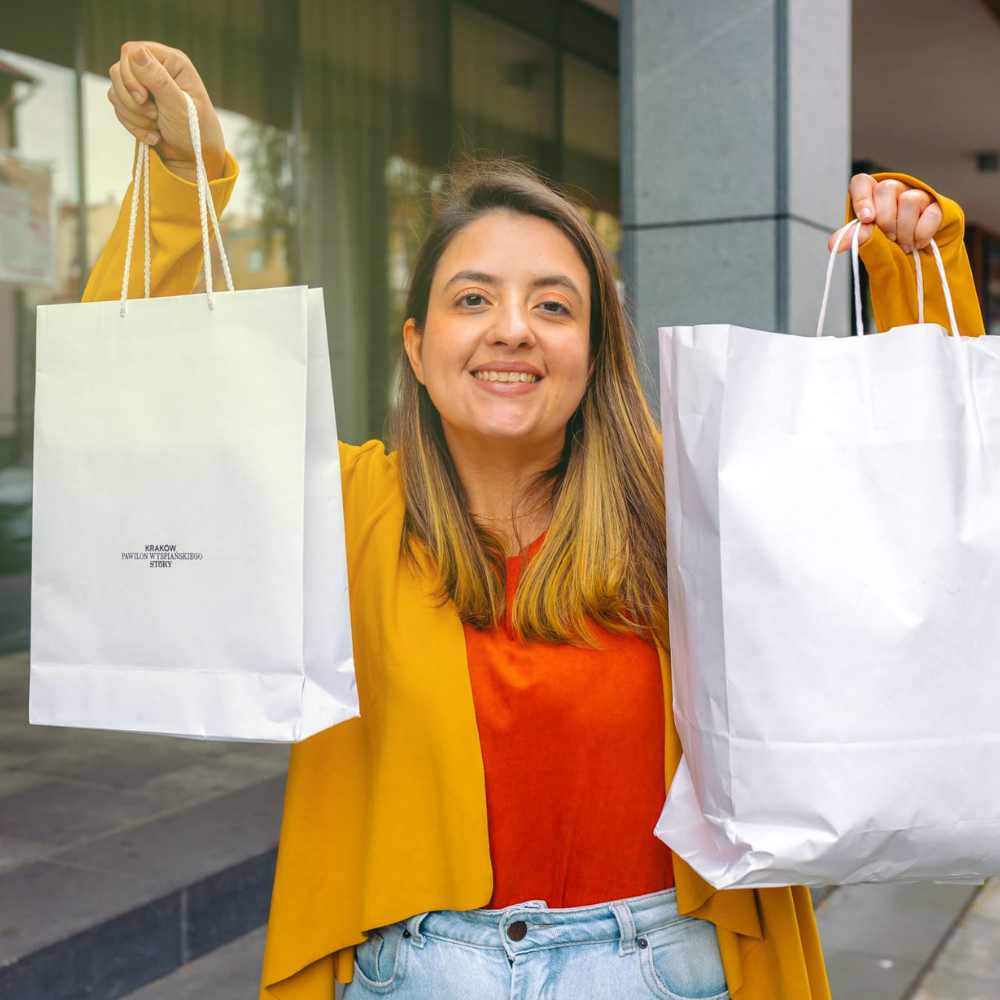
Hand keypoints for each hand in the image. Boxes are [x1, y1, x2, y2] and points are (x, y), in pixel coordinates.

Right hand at [108, 42, 224, 184]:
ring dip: (134, 115)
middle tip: (154, 115)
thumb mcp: (179, 106)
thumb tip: (137, 51)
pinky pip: (117, 107)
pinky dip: (133, 125)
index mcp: (171, 62)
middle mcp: (155, 69)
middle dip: (132, 99)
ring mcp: (143, 86)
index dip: (130, 74)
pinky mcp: (135, 103)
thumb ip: (158, 80)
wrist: (193, 160)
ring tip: (157, 125)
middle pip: (118, 71)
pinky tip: (153, 134)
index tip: (143, 98)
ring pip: (115, 91)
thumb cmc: (195, 133)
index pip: (131, 51)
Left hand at [829, 175, 943, 254]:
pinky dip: (922, 234)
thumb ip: (855, 237)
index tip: (866, 219)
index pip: (861, 182)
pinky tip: (918, 243)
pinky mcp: (938, 205)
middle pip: (886, 189)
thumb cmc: (889, 242)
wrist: (918, 253)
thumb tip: (834, 244)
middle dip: (886, 220)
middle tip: (888, 238)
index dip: (862, 199)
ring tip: (903, 245)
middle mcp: (895, 189)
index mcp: (872, 195)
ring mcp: (918, 195)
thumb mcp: (870, 239)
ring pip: (910, 200)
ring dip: (904, 230)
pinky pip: (930, 214)